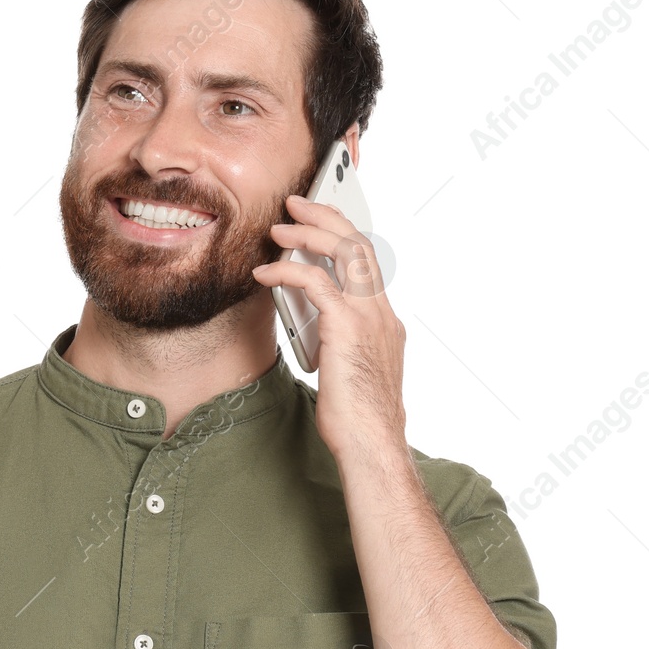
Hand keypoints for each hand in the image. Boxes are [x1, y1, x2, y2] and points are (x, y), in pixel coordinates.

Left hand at [252, 194, 407, 461]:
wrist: (371, 445)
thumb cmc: (357, 418)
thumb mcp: (348, 368)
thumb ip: (337, 339)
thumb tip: (314, 323)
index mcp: (384, 320)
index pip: (368, 261)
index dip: (343, 234)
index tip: (317, 222)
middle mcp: (382, 312)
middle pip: (360, 244)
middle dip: (326, 217)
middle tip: (297, 204)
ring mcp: (369, 317)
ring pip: (344, 252)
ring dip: (308, 233)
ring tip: (278, 229)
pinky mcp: (348, 328)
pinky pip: (316, 283)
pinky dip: (288, 271)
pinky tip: (265, 273)